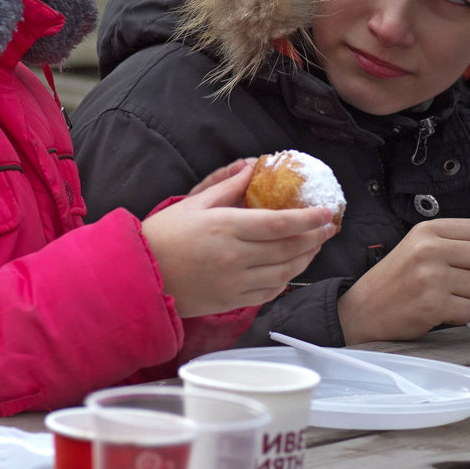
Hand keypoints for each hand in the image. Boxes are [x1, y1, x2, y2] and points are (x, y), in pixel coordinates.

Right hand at [142, 164, 335, 317]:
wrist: (140, 276)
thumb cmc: (163, 235)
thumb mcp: (194, 203)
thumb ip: (227, 186)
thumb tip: (251, 167)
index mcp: (226, 227)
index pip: (279, 223)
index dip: (308, 219)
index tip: (326, 212)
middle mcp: (235, 256)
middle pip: (288, 248)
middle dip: (314, 237)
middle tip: (328, 228)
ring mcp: (235, 282)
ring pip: (284, 273)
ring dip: (305, 259)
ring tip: (314, 246)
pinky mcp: (231, 301)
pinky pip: (268, 293)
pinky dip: (285, 281)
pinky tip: (290, 270)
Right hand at [336, 218, 469, 342]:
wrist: (362, 309)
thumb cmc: (393, 280)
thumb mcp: (418, 247)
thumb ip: (454, 244)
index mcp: (427, 231)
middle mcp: (429, 249)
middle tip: (464, 282)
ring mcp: (431, 277)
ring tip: (447, 296)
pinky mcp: (433, 304)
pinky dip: (461, 315)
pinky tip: (441, 310)